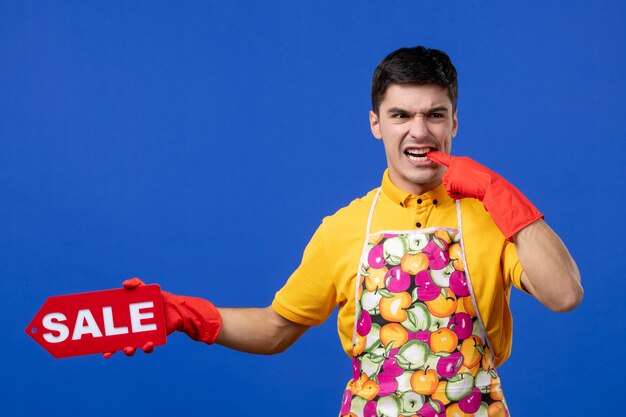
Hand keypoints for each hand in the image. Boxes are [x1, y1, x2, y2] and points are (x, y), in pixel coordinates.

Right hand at [102, 278, 155, 358]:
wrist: (176, 306)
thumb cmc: (158, 298)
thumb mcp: (146, 289)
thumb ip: (136, 283)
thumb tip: (124, 284)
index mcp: (127, 322)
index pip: (113, 334)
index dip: (106, 343)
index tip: (101, 349)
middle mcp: (133, 332)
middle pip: (119, 344)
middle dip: (114, 350)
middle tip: (109, 352)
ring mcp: (144, 336)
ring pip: (134, 348)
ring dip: (129, 350)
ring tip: (128, 349)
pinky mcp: (155, 339)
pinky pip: (149, 347)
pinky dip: (147, 347)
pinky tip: (148, 344)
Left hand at [427, 151, 543, 239]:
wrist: (494, 187)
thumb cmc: (488, 186)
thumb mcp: (474, 178)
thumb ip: (464, 179)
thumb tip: (455, 189)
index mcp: (464, 161)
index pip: (447, 159)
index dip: (437, 157)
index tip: (429, 154)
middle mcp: (458, 162)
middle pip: (447, 179)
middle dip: (455, 187)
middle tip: (468, 187)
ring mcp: (455, 169)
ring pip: (448, 185)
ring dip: (457, 191)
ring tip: (469, 189)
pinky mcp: (453, 178)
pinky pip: (450, 191)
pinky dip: (458, 195)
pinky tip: (467, 191)